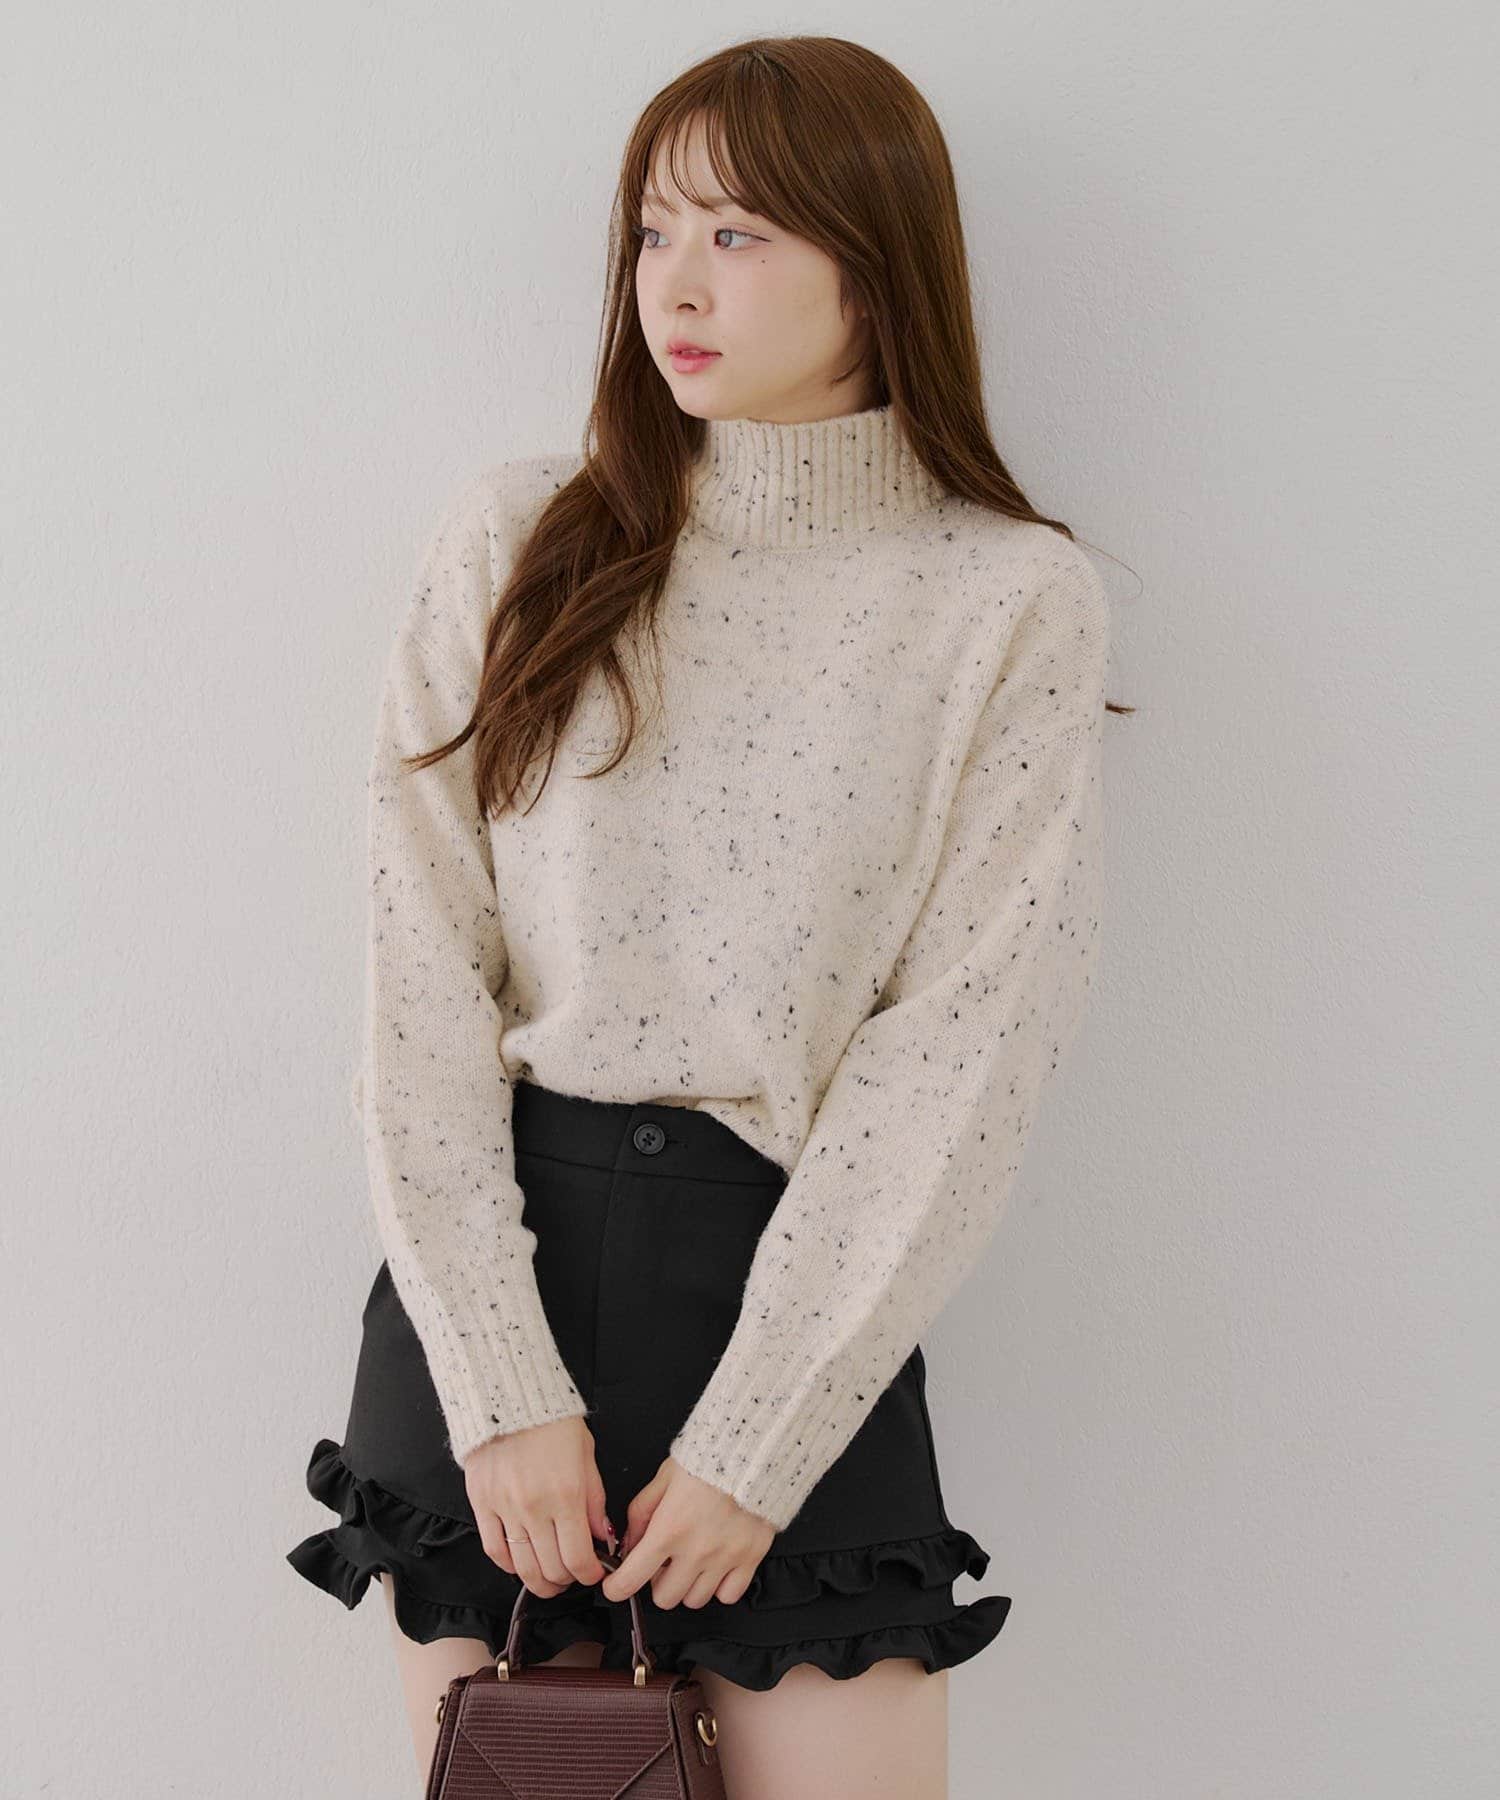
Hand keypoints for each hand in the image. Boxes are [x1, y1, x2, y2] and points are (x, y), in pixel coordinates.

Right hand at [463, 1415, 612, 1598]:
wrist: (512, 1397)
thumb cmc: (553, 1422)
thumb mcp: (586, 1455)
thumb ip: (595, 1500)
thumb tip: (603, 1536)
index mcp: (566, 1495)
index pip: (578, 1557)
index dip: (589, 1575)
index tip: (593, 1575)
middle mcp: (535, 1507)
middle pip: (551, 1568)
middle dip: (567, 1580)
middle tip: (572, 1575)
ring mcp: (505, 1508)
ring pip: (523, 1567)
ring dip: (539, 1581)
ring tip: (549, 1579)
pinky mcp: (481, 1503)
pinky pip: (494, 1550)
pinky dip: (509, 1565)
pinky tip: (520, 1564)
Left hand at [600, 1456, 776, 1609]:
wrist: (752, 1449)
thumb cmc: (706, 1460)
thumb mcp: (663, 1479)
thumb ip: (640, 1513)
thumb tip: (628, 1545)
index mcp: (669, 1529)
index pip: (632, 1579)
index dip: (616, 1588)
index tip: (615, 1587)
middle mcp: (696, 1550)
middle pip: (665, 1598)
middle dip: (657, 1582)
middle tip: (664, 1561)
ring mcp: (725, 1558)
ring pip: (695, 1601)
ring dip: (688, 1584)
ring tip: (692, 1559)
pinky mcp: (751, 1558)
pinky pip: (729, 1595)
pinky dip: (719, 1586)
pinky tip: (716, 1565)